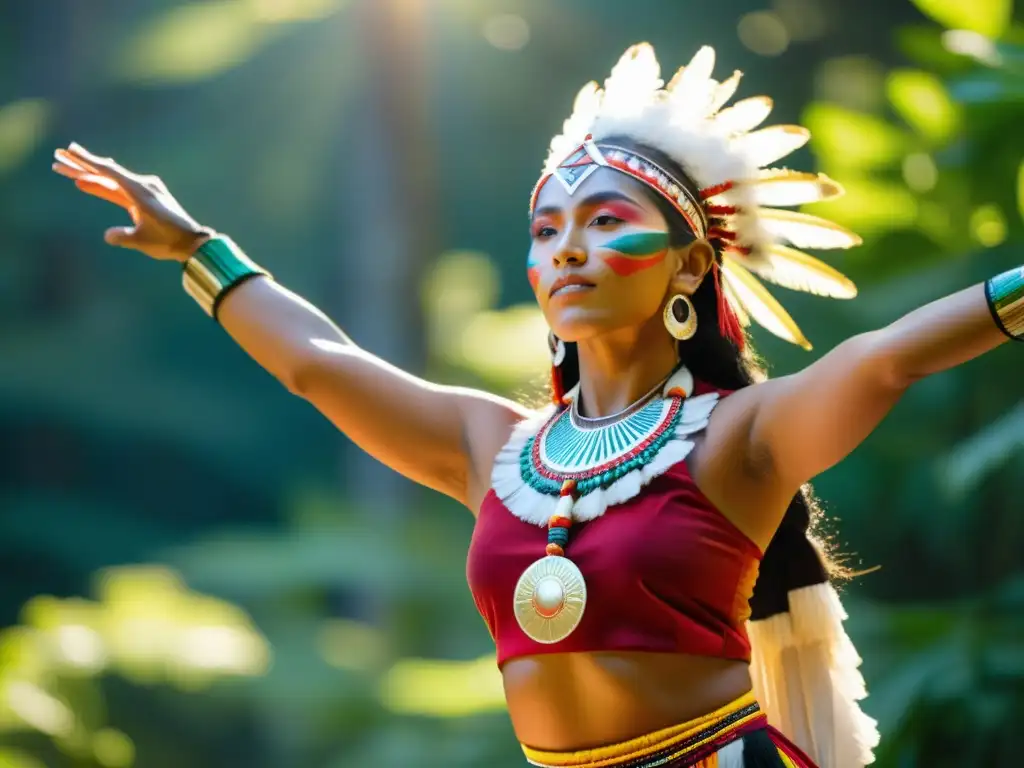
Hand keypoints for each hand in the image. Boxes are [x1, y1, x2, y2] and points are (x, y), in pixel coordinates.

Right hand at [52, 142, 209, 261]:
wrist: (192, 242)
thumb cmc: (169, 241)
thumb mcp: (143, 240)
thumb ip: (123, 237)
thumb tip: (107, 236)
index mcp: (140, 192)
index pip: (109, 172)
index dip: (87, 161)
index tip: (69, 150)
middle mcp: (142, 186)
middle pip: (106, 173)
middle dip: (81, 166)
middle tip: (57, 157)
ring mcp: (144, 191)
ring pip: (110, 181)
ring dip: (88, 177)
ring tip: (64, 170)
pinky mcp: (144, 199)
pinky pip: (119, 190)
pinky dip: (103, 187)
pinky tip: (86, 182)